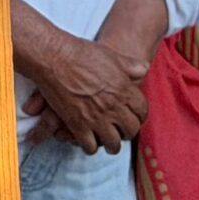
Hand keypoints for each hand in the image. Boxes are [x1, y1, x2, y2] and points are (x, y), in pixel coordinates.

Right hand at [18, 31, 150, 154]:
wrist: (54, 57)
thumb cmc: (80, 53)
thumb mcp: (110, 55)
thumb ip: (130, 65)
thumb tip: (145, 69)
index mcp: (123, 89)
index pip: (142, 111)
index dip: (139, 115)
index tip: (133, 117)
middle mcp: (113, 106)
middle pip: (131, 130)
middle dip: (127, 132)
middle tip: (120, 131)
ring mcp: (96, 117)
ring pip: (113, 144)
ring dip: (111, 144)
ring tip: (106, 141)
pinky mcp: (78, 125)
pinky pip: (90, 146)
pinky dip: (89, 146)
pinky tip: (87, 140)